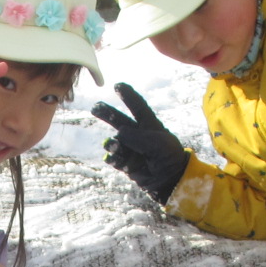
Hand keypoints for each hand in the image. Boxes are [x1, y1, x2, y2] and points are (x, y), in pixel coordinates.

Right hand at [89, 82, 189, 203]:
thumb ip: (139, 137)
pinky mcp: (127, 164)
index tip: (117, 85)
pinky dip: (113, 159)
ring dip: (112, 144)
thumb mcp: (159, 144)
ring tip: (113, 147)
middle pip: (119, 120)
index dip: (128, 95)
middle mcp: (139, 135)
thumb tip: (119, 133)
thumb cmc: (168, 158)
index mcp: (150, 125)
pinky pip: (114, 159)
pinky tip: (116, 160)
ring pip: (114, 142)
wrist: (170, 181)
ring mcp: (131, 150)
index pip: (138, 107)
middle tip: (95, 108)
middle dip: (107, 113)